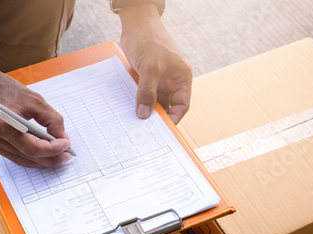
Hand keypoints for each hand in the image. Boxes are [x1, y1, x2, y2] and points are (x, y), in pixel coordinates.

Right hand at [0, 68, 72, 167]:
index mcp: (2, 124)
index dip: (53, 150)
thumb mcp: (35, 99)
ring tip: (59, 156)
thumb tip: (62, 138)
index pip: (32, 148)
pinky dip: (31, 157)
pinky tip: (44, 154)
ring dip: (42, 160)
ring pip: (23, 160)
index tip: (67, 145)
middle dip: (51, 159)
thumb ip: (52, 120)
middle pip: (28, 157)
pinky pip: (16, 156)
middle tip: (67, 156)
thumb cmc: (4, 88)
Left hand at [119, 5, 192, 123]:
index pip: (182, 105)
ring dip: (146, 109)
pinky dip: (138, 101)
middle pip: (167, 105)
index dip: (173, 118)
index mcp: (181, 78)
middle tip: (146, 130)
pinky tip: (130, 109)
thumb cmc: (149, 40)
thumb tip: (144, 114)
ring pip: (154, 101)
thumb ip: (147, 92)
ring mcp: (158, 79)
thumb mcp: (150, 68)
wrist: (136, 23)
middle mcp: (172, 80)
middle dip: (158, 117)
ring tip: (136, 122)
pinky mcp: (146, 77)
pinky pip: (143, 94)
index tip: (162, 129)